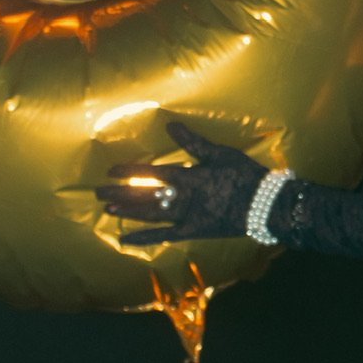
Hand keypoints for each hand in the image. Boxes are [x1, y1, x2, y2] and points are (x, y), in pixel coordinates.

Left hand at [96, 120, 268, 244]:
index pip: (153, 172)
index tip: (111, 170)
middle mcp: (183, 198)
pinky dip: (144, 237)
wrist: (265, 206)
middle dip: (120, 193)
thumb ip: (193, 142)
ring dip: (128, 211)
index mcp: (189, 177)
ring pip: (150, 214)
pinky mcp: (192, 231)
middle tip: (97, 191)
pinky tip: (124, 238)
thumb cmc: (245, 175)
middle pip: (145, 195)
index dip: (131, 171)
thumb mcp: (221, 153)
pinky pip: (164, 236)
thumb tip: (170, 124)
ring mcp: (186, 216)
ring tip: (106, 208)